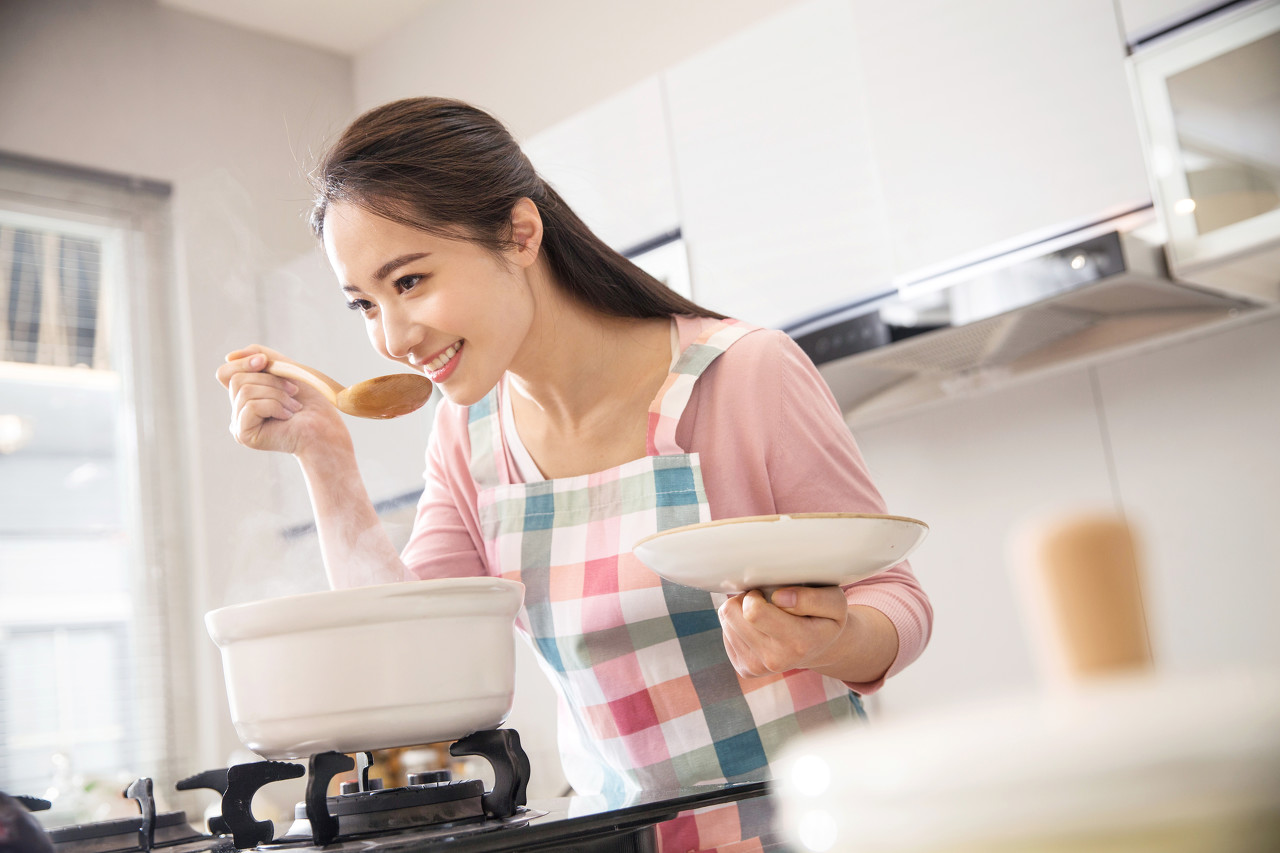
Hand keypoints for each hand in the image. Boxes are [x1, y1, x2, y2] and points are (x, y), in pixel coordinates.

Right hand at [215, 344, 346, 454]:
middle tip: (293, 391)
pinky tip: (288, 416)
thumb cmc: (310, 401)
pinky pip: (251, 405)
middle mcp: (238, 411)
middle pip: (236, 379)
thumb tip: (229, 356)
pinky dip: (274, 406)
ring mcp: (238, 424)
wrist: (325, 427)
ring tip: (294, 406)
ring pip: (245, 391)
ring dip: (277, 394)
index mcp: (245, 396)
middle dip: (270, 380)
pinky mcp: (243, 434)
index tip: (264, 361)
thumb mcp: (284, 369)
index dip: (242, 363)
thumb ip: (258, 356)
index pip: (225, 373)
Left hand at [717, 586, 850, 677]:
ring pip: (726, 619)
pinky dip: (739, 624)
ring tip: (765, 614)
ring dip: (741, 610)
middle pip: (732, 612)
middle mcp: (774, 660)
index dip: (756, 595)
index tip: (770, 594)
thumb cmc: (825, 618)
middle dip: (746, 599)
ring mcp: (756, 668)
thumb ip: (812, 598)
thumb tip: (778, 597)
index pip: (753, 612)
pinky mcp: (744, 669)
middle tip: (767, 601)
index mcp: (798, 642)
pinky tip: (759, 628)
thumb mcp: (834, 601)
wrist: (820, 648)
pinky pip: (726, 632)